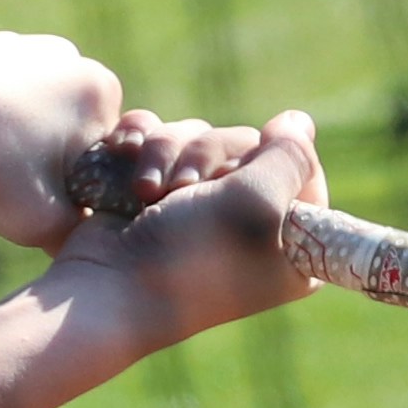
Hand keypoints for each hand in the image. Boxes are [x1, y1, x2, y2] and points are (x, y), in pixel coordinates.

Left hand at [0, 24, 122, 246]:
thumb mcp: (40, 221)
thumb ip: (78, 235)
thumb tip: (87, 244)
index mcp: (101, 90)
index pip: (103, 163)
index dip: (68, 195)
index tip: (31, 203)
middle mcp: (66, 57)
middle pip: (59, 144)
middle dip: (32, 173)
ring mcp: (15, 46)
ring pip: (16, 128)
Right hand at [46, 109, 324, 344]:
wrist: (107, 286)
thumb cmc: (190, 255)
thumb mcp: (257, 202)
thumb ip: (289, 157)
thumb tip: (299, 122)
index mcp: (290, 242)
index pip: (301, 169)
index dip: (270, 159)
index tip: (244, 176)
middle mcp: (249, 226)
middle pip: (244, 145)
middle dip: (205, 154)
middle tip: (185, 187)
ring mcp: (198, 210)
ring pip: (196, 139)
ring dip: (166, 153)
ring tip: (146, 190)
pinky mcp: (155, 196)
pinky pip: (157, 143)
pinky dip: (140, 145)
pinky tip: (125, 156)